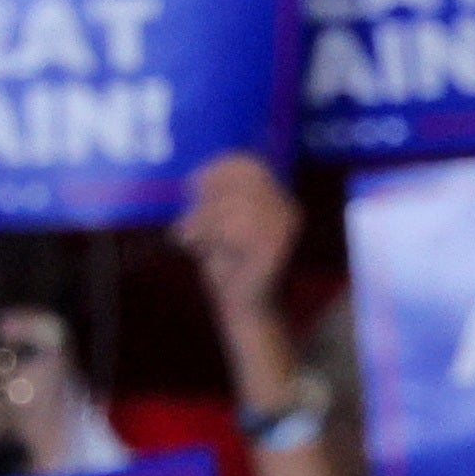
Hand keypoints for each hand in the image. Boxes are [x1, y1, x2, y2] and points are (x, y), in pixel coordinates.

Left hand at [172, 152, 296, 327]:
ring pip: (232, 205)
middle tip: (187, 223)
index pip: (252, 165)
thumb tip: (197, 175)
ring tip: (189, 238)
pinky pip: (234, 230)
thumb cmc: (230, 266)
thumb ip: (216, 199)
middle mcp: (288, 210)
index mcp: (280, 199)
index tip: (191, 183)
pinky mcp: (275, 249)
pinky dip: (210, 238)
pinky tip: (201, 251)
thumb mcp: (221, 225)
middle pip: (238, 183)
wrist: (246, 309)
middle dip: (206, 200)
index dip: (218, 168)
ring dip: (202, 222)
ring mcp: (285, 229)